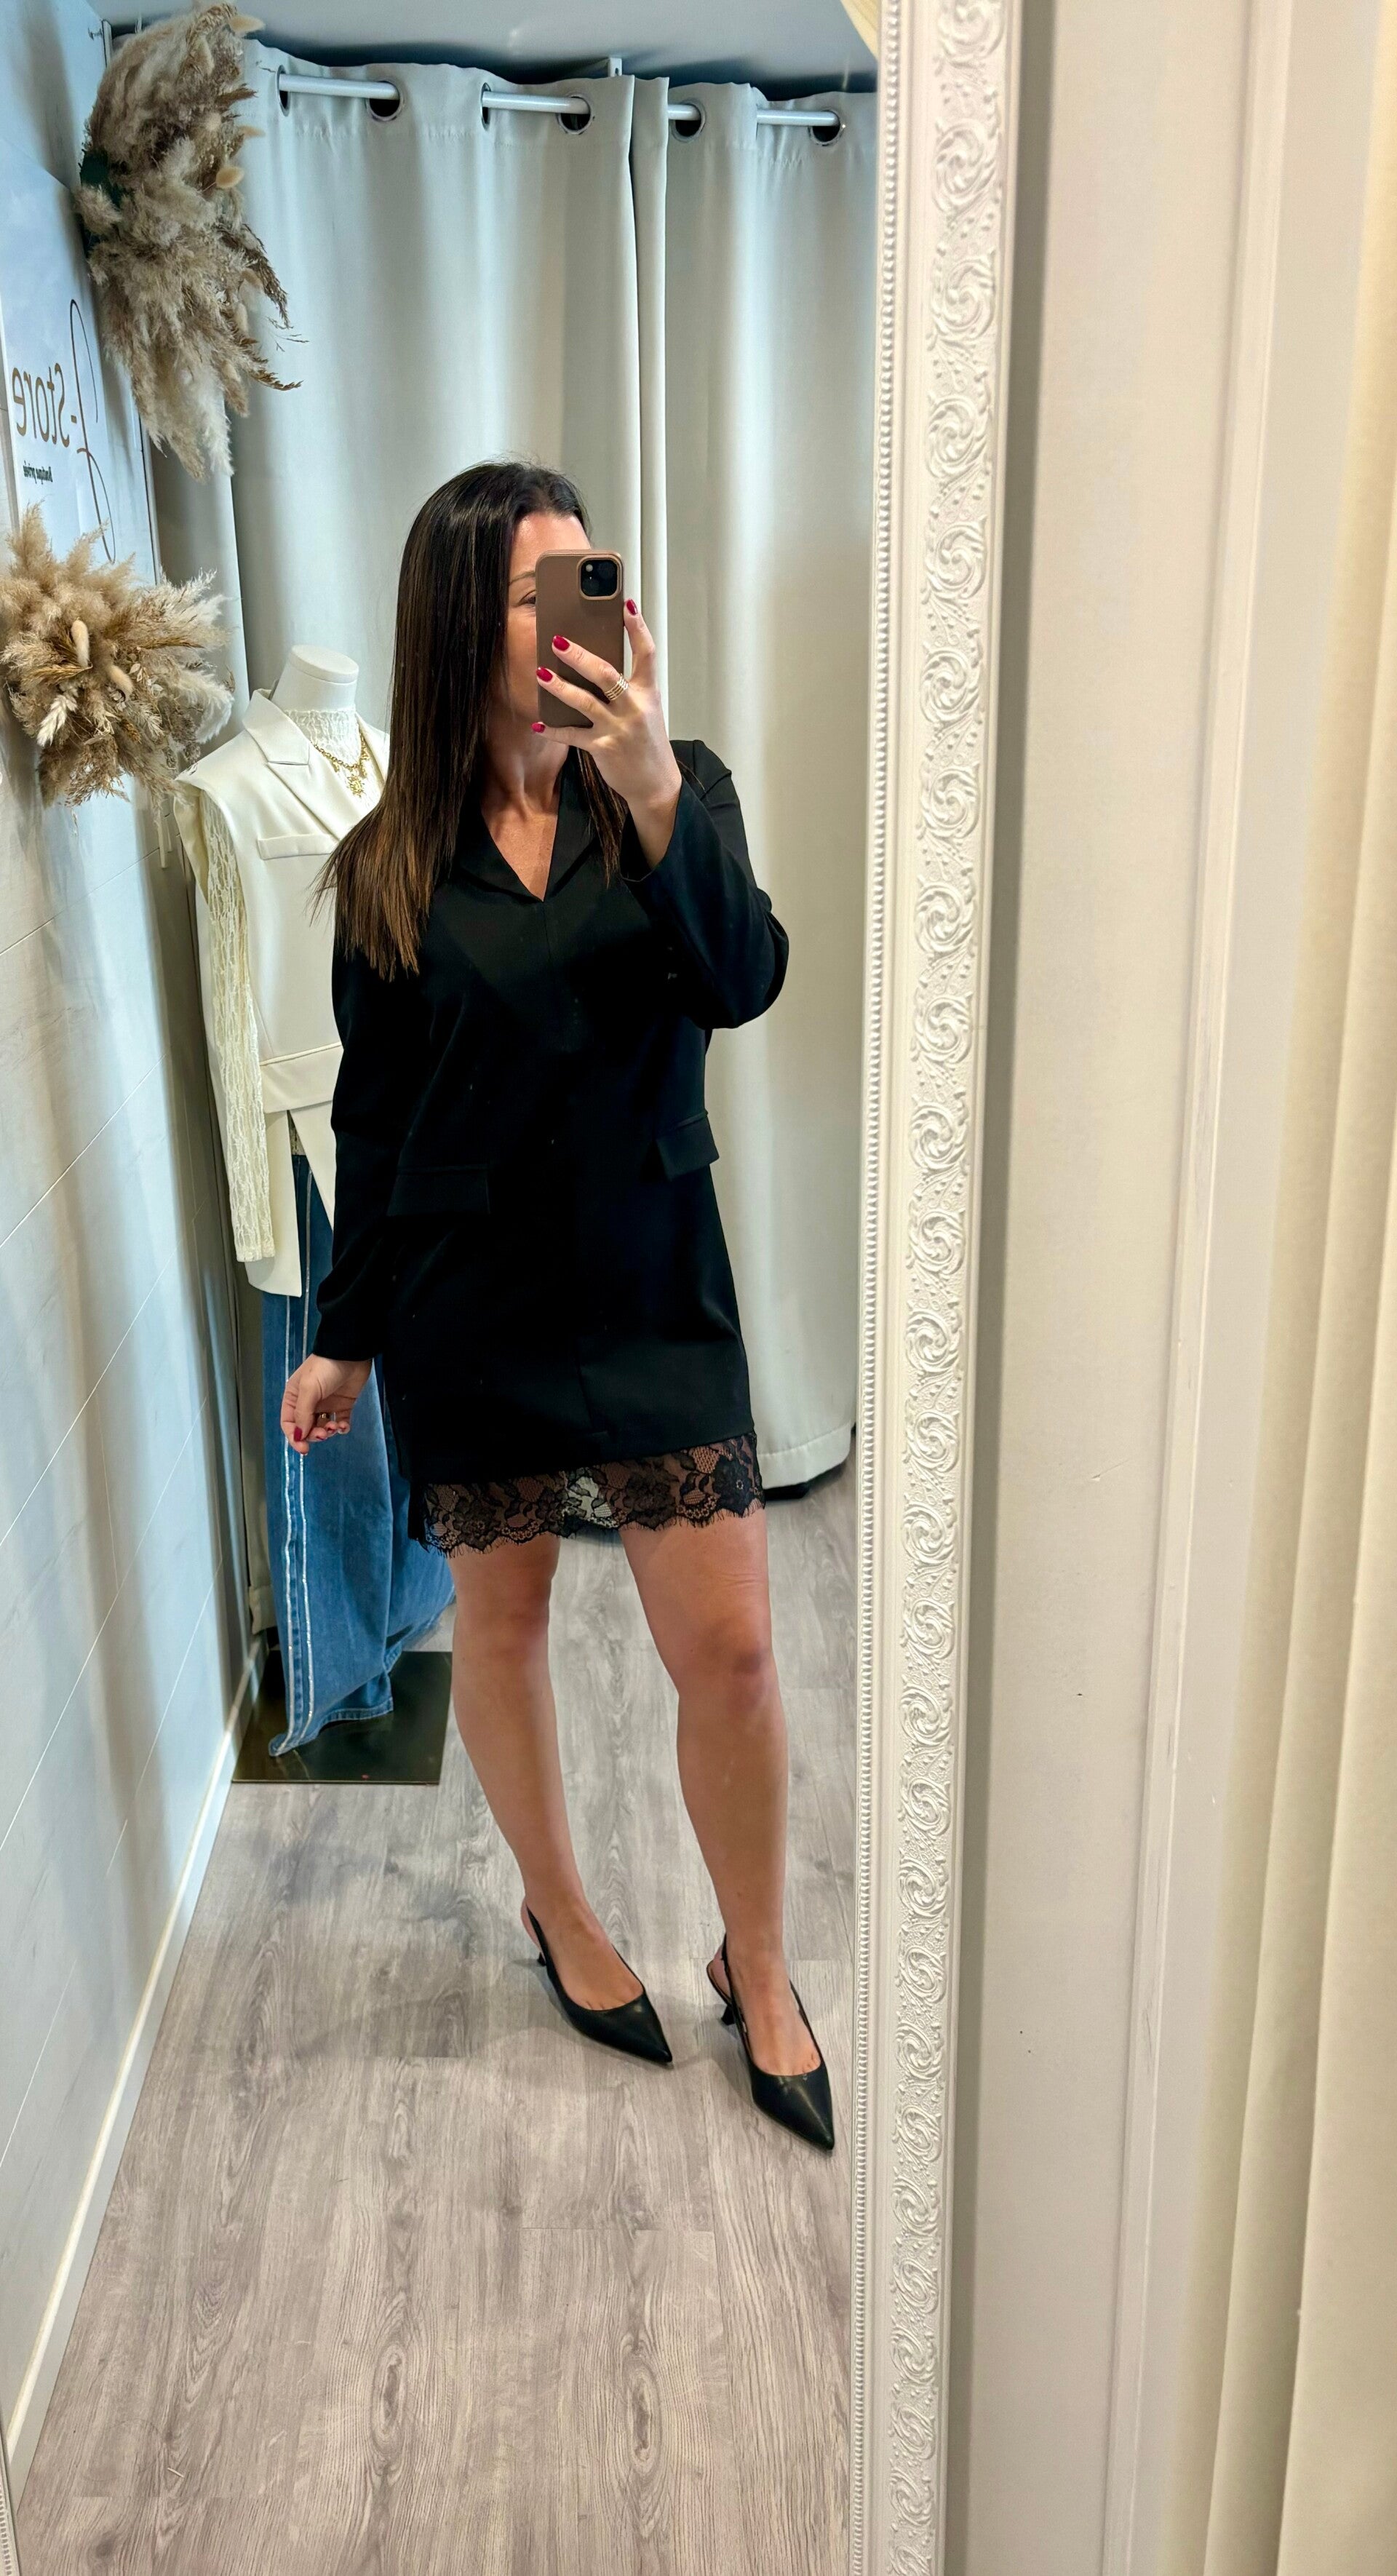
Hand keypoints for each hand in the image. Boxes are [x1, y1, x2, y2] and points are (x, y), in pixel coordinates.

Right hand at [281, 1354, 371, 1452]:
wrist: (352, 1352)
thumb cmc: (326, 1366)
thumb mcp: (309, 1389)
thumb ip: (303, 1414)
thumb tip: (299, 1436)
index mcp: (295, 1397)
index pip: (289, 1424)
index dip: (295, 1438)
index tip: (304, 1449)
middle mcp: (309, 1403)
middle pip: (307, 1428)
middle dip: (314, 1435)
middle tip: (325, 1433)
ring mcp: (327, 1404)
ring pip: (324, 1427)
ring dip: (329, 1431)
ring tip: (336, 1426)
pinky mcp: (343, 1404)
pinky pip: (341, 1422)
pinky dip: (342, 1428)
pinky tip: (344, 1425)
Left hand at [533, 599, 681, 864]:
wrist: (656, 784)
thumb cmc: (647, 743)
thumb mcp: (646, 710)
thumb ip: (627, 688)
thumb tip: (593, 664)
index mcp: (648, 692)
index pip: (646, 653)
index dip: (637, 628)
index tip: (626, 604)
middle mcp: (635, 707)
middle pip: (606, 674)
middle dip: (579, 656)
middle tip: (556, 640)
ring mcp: (619, 728)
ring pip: (585, 702)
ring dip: (560, 687)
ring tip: (540, 673)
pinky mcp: (603, 748)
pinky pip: (573, 736)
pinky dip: (554, 730)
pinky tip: (538, 724)